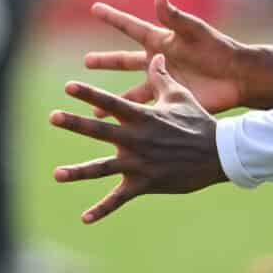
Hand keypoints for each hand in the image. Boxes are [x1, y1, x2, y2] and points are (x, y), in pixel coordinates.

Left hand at [49, 54, 227, 221]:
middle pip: (100, 131)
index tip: (68, 86)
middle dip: (75, 123)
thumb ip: (161, 77)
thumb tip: (154, 54)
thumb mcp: (180, 96)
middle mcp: (137, 140)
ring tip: (57, 174)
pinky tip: (85, 218)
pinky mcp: (145, 183)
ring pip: (103, 168)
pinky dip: (102, 210)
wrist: (219, 155)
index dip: (89, 93)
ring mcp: (139, 163)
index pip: (111, 102)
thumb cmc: (199, 122)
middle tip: (53, 116)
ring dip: (78, 171)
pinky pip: (119, 199)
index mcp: (143, 117)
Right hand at [81, 0, 267, 115]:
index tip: (94, 8)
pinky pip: (145, 108)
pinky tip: (117, 124)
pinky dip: (131, 115)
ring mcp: (162, 82)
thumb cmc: (218, 49)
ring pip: (130, 90)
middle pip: (125, 60)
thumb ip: (175, 17)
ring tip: (93, 105)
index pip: (131, 27)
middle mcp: (158, 61)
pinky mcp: (169, 99)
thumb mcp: (195, 31)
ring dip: (111, 98)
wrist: (238, 76)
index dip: (113, 18)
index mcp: (161, 41)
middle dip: (106, 61)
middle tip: (86, 62)